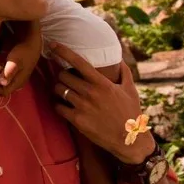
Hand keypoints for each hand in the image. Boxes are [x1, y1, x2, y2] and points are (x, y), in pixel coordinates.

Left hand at [0, 21, 42, 95]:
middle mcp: (16, 83)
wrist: (30, 43)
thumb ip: (9, 72)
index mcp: (17, 83)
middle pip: (2, 89)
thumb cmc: (22, 52)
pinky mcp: (14, 72)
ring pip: (2, 84)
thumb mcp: (15, 61)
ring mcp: (15, 77)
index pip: (2, 93)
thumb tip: (2, 83)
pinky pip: (3, 78)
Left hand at [49, 42, 154, 164]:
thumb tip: (119, 58)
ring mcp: (82, 106)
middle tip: (67, 79)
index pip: (78, 62)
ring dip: (59, 89)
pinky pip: (58, 107)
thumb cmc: (130, 112)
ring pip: (59, 89)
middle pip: (63, 75)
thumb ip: (124, 72)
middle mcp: (90, 92)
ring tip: (65, 91)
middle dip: (63, 75)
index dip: (63, 51)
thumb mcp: (130, 89)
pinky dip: (58, 104)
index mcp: (102, 83)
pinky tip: (63, 105)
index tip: (52, 44)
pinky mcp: (77, 120)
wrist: (129, 139)